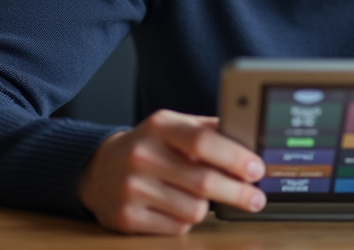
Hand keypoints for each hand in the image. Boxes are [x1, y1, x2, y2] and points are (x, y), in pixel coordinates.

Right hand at [78, 109, 266, 234]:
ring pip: (194, 209)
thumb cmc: (148, 146)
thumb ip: (207, 129)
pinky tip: (177, 207)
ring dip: (207, 206)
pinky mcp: (127, 218)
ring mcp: (132, 189)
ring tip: (201, 197)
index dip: (235, 158)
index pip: (203, 142)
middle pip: (204, 182)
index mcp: (159, 126)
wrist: (96, 169)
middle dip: (238, 192)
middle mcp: (142, 155)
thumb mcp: (172, 126)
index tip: (256, 169)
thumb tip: (248, 140)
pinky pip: (177, 228)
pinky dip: (186, 220)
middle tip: (256, 198)